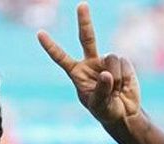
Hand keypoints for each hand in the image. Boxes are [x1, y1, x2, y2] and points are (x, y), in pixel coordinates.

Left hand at [37, 2, 140, 124]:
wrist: (124, 113)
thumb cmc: (105, 111)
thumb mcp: (98, 105)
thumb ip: (101, 90)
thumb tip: (106, 72)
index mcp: (77, 73)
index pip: (61, 57)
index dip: (51, 46)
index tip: (39, 33)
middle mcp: (90, 63)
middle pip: (86, 38)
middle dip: (85, 21)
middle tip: (82, 5)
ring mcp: (106, 60)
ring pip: (110, 58)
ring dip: (114, 77)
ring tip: (115, 89)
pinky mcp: (122, 62)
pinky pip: (123, 64)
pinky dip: (124, 77)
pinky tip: (123, 86)